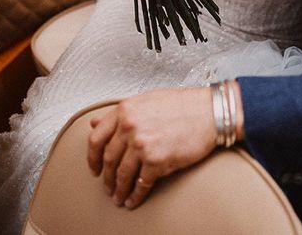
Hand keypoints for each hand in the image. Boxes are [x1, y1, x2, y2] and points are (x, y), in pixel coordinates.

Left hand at [87, 87, 215, 208]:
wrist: (209, 113)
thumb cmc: (181, 105)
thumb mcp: (145, 100)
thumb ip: (119, 113)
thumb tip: (94, 123)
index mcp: (124, 110)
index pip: (96, 138)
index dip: (92, 158)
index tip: (94, 168)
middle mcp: (129, 127)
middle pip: (108, 160)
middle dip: (106, 178)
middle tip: (107, 187)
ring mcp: (142, 144)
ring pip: (122, 174)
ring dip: (118, 190)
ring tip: (118, 198)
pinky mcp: (157, 161)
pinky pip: (141, 183)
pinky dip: (135, 195)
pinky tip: (133, 200)